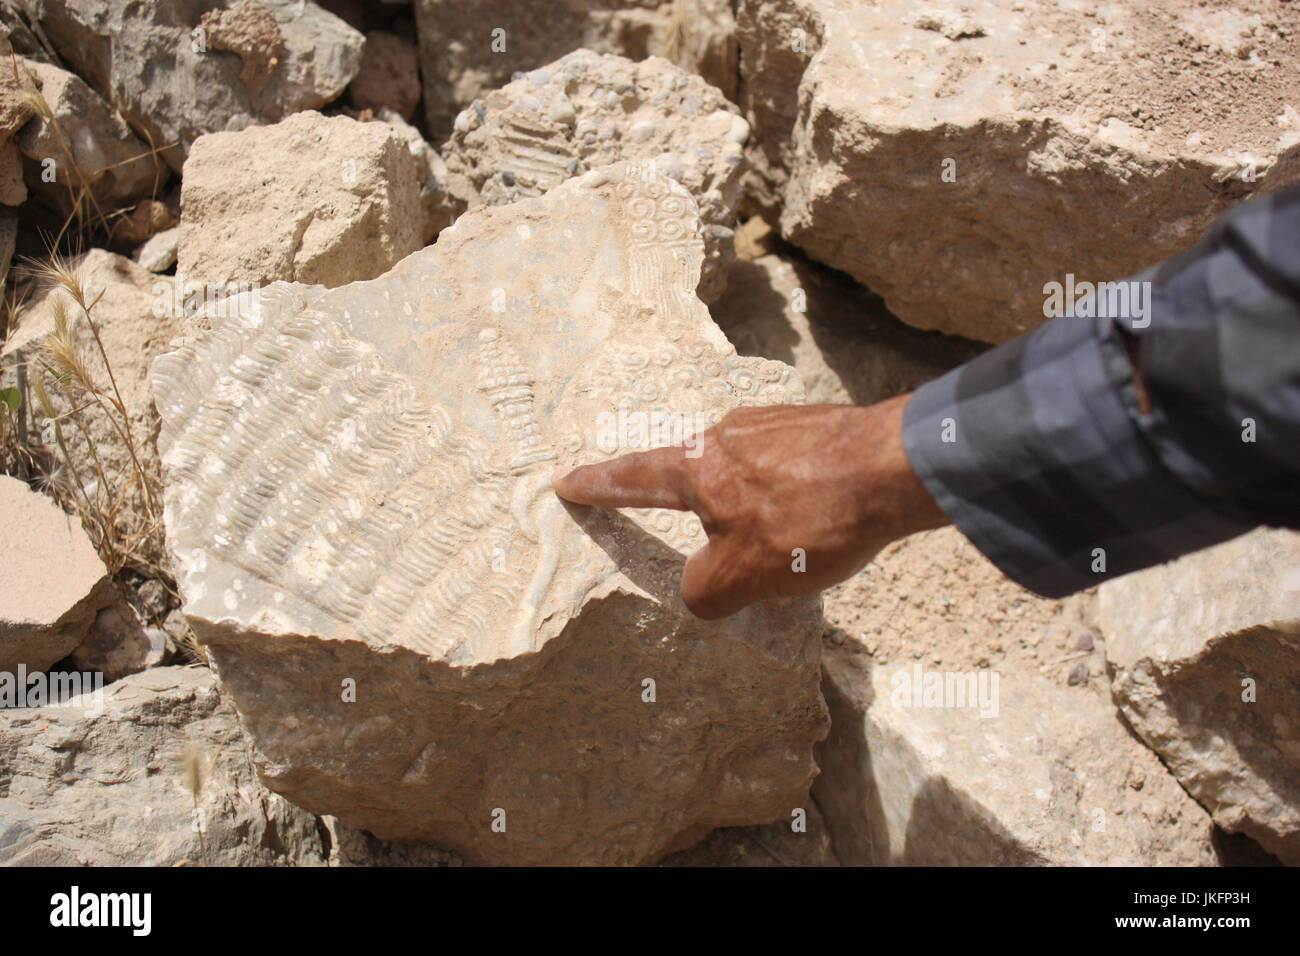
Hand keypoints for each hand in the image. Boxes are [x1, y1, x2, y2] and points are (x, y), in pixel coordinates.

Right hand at [551, 394, 949, 618]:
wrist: (898, 468)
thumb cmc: (811, 520)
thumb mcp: (743, 578)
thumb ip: (705, 591)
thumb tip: (702, 589)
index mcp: (697, 467)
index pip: (634, 479)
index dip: (599, 486)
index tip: (568, 480)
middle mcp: (728, 434)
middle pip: (698, 477)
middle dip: (703, 511)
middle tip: (720, 542)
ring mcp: (776, 424)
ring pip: (749, 476)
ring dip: (757, 512)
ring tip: (795, 549)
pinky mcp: (820, 426)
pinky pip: (791, 469)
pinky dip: (795, 499)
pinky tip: (825, 524)